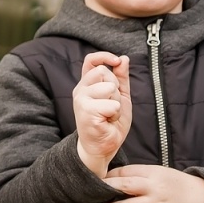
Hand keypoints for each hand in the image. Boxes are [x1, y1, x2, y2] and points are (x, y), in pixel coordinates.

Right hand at [72, 52, 130, 176]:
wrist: (103, 146)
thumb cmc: (109, 122)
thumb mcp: (120, 96)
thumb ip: (121, 78)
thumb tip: (123, 59)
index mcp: (87, 85)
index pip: (91, 61)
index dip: (104, 56)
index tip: (116, 61)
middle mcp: (80, 90)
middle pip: (103, 71)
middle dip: (115, 87)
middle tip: (112, 104)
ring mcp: (81, 100)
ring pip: (109, 87)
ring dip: (116, 102)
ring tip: (110, 114)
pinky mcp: (85, 112)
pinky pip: (111, 104)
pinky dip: (114, 113)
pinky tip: (107, 121)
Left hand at [100, 165, 203, 202]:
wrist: (200, 200)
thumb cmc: (174, 184)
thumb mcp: (159, 172)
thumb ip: (139, 174)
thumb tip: (111, 176)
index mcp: (154, 173)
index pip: (125, 172)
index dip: (110, 176)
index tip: (100, 179)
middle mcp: (155, 189)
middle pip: (123, 187)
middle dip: (106, 189)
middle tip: (94, 193)